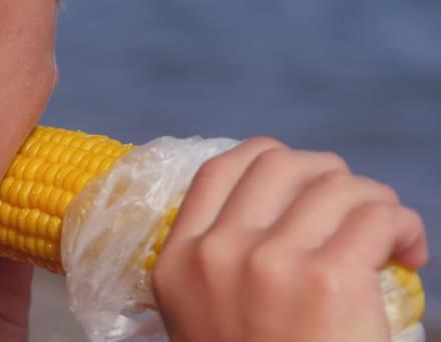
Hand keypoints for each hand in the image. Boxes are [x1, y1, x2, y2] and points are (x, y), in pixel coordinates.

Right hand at [152, 137, 427, 341]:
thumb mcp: (203, 312)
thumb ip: (219, 258)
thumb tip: (275, 209)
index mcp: (179, 261)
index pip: (219, 170)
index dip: (267, 158)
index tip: (301, 178)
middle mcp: (216, 253)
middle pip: (281, 164)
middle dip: (328, 175)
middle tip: (353, 209)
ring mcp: (268, 263)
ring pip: (336, 184)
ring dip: (374, 200)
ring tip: (389, 235)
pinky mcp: (327, 280)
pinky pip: (377, 216)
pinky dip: (403, 225)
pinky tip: (408, 252)